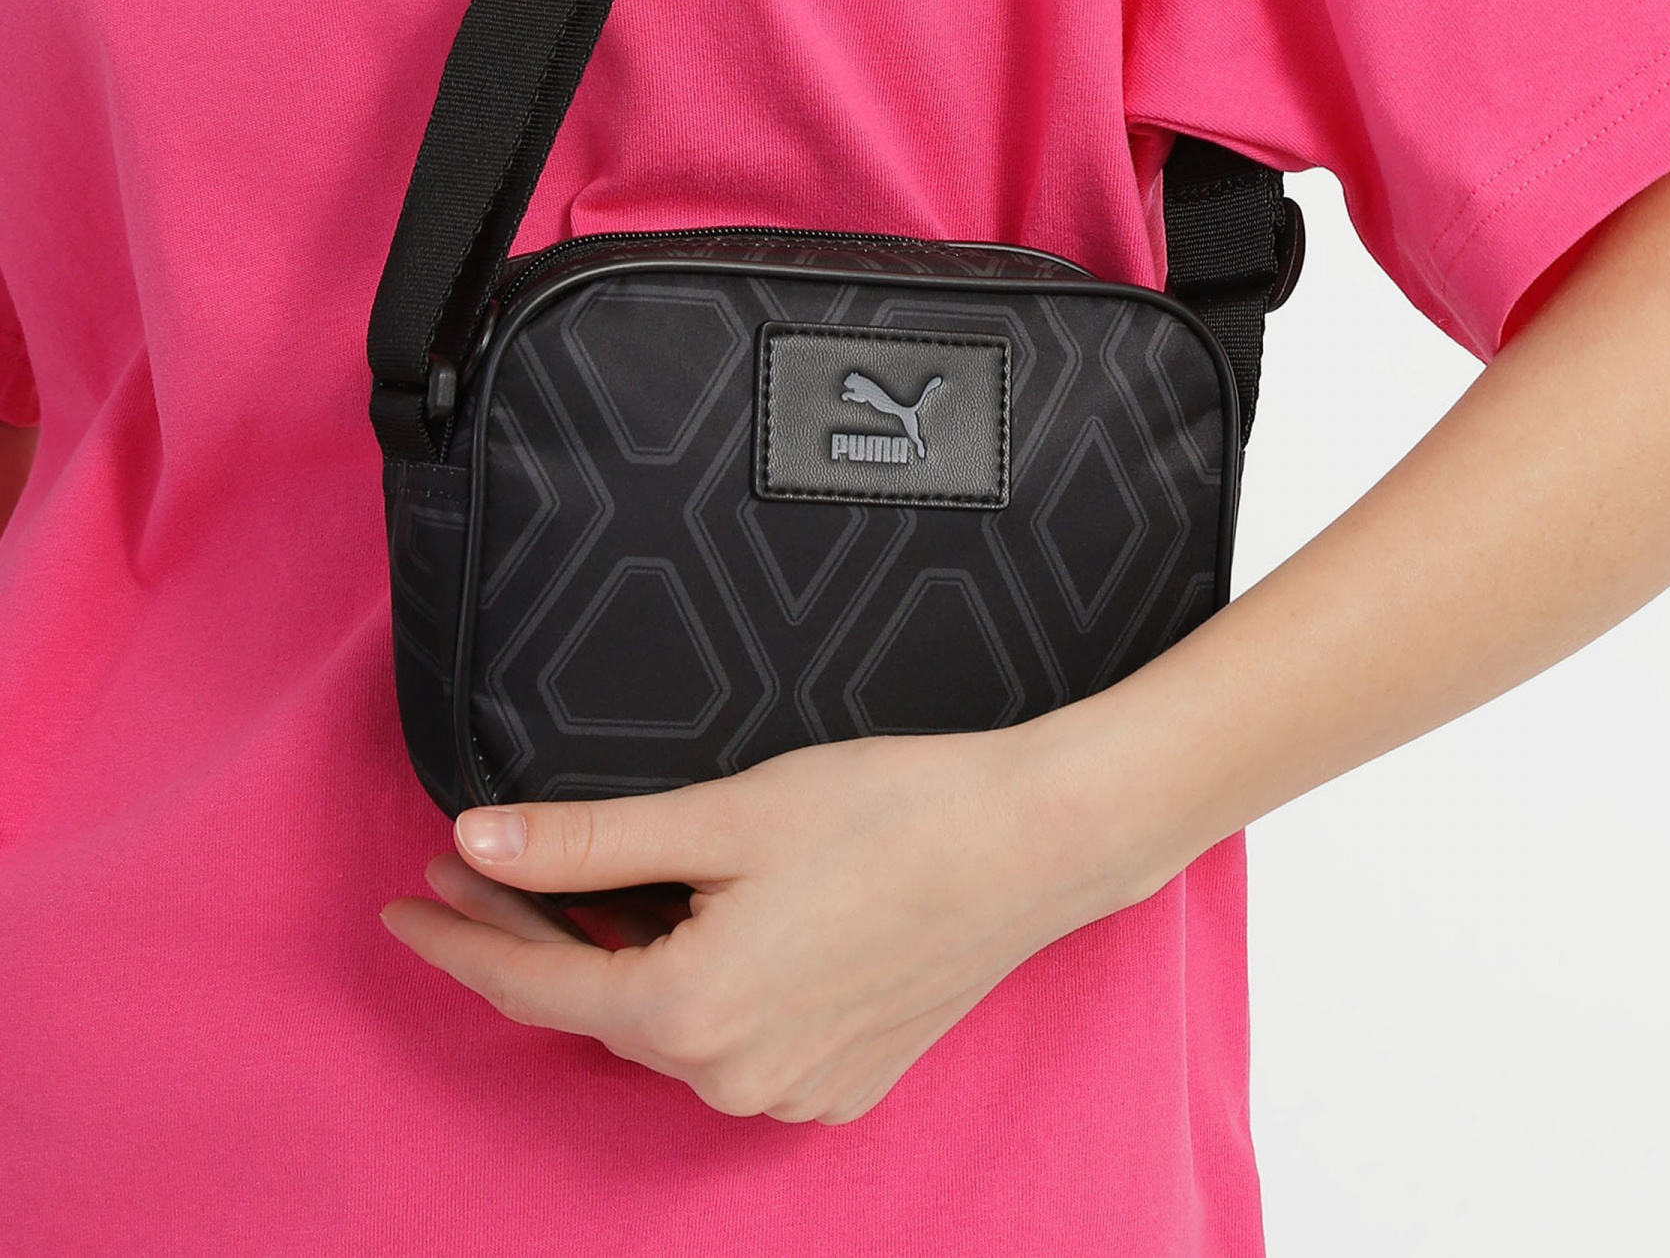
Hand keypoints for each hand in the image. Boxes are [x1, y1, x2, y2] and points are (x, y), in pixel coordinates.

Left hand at [379, 720, 1161, 1122]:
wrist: (1031, 844)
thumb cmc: (887, 813)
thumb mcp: (724, 814)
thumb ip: (588, 842)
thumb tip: (476, 843)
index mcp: (689, 1012)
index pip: (533, 983)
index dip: (459, 939)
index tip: (403, 904)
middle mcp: (731, 1078)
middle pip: (596, 1004)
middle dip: (532, 935)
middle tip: (479, 865)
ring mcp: (789, 1092)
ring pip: (664, 1025)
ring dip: (616, 959)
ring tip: (588, 881)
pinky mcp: (839, 1083)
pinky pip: (732, 1043)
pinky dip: (696, 988)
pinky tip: (697, 920)